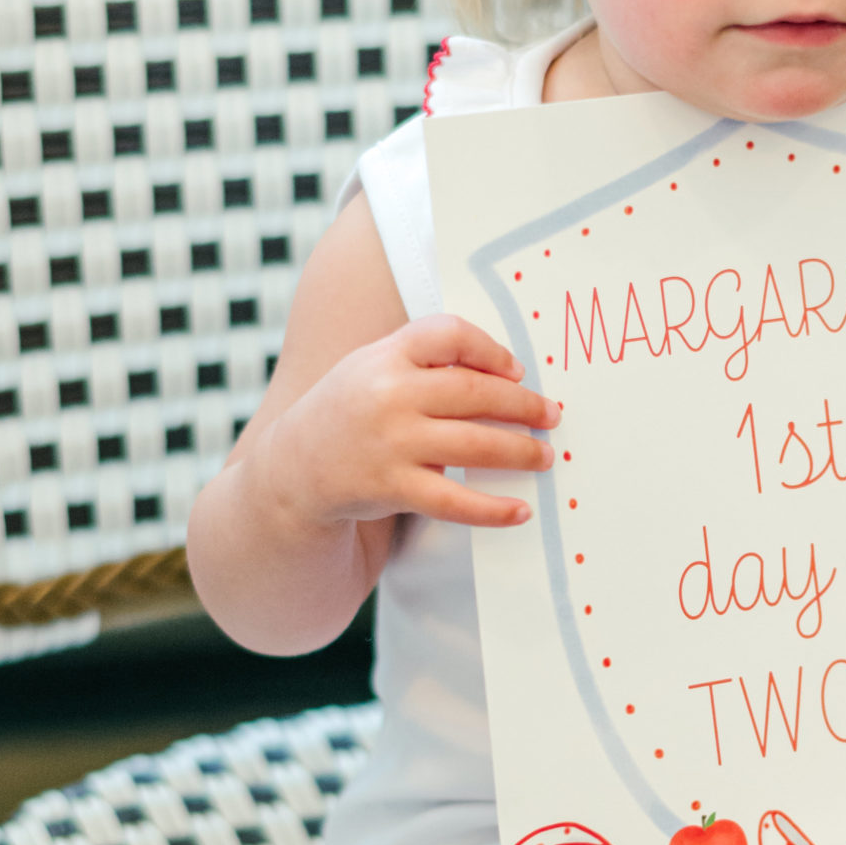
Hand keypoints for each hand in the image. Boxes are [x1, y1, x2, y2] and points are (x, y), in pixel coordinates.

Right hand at [269, 314, 559, 532]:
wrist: (293, 468)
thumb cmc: (349, 410)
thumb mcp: (373, 367)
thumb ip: (424, 361)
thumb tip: (503, 372)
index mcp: (386, 356)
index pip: (449, 334)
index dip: (491, 350)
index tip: (517, 370)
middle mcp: (388, 395)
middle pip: (474, 392)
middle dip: (523, 405)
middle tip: (551, 415)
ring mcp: (390, 443)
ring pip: (474, 445)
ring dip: (520, 451)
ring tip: (545, 456)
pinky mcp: (392, 487)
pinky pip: (454, 501)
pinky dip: (492, 509)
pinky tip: (520, 510)